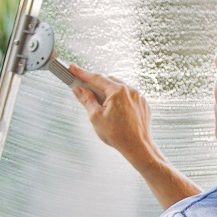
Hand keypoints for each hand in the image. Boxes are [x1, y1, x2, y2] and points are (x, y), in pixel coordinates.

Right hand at [69, 64, 200, 208]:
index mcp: (118, 91)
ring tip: (101, 105)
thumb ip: (86, 100)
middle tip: (84, 88)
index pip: (96, 78)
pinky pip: (128, 96)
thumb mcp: (96, 117)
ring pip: (119, 88)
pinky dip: (119, 99)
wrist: (138, 147)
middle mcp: (130, 90)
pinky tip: (115, 110)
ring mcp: (138, 97)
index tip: (73, 68)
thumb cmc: (118, 135)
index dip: (82, 73)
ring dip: (108, 92)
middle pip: (108, 81)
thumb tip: (78, 89)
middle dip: (96, 84)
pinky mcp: (143, 104)